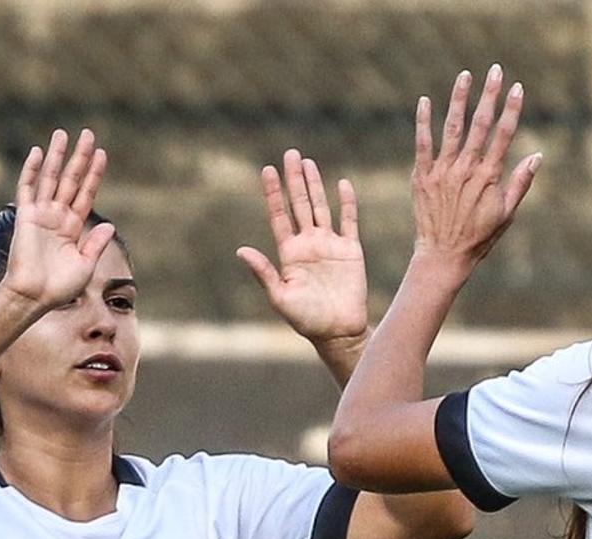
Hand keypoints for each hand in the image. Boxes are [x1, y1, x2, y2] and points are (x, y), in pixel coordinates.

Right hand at [0, 128, 115, 310]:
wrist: (34, 296)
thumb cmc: (59, 287)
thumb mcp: (85, 265)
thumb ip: (96, 244)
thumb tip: (109, 224)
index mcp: (74, 227)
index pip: (86, 193)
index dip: (94, 174)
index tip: (102, 153)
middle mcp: (59, 216)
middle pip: (71, 180)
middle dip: (80, 157)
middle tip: (88, 134)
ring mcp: (42, 214)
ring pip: (50, 178)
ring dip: (57, 156)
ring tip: (63, 134)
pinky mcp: (26, 217)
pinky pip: (28, 189)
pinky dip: (31, 171)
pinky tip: (37, 153)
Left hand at [237, 151, 368, 346]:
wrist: (338, 332)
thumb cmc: (306, 320)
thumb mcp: (280, 297)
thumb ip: (264, 272)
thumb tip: (241, 250)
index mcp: (289, 253)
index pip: (279, 216)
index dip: (273, 193)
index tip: (267, 170)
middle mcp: (308, 244)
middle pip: (299, 204)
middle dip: (294, 180)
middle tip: (290, 154)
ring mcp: (329, 245)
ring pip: (321, 207)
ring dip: (315, 185)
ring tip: (308, 163)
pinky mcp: (351, 251)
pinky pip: (349, 221)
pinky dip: (347, 203)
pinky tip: (342, 184)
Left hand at [411, 64, 540, 274]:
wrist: (442, 256)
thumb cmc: (478, 238)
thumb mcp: (506, 214)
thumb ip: (520, 183)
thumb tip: (537, 156)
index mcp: (488, 176)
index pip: (503, 135)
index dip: (512, 109)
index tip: (518, 88)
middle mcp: (466, 169)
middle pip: (480, 124)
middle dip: (489, 95)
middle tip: (495, 70)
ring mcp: (442, 171)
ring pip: (452, 127)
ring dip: (459, 99)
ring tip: (464, 76)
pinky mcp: (422, 176)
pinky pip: (422, 144)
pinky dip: (423, 121)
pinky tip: (424, 101)